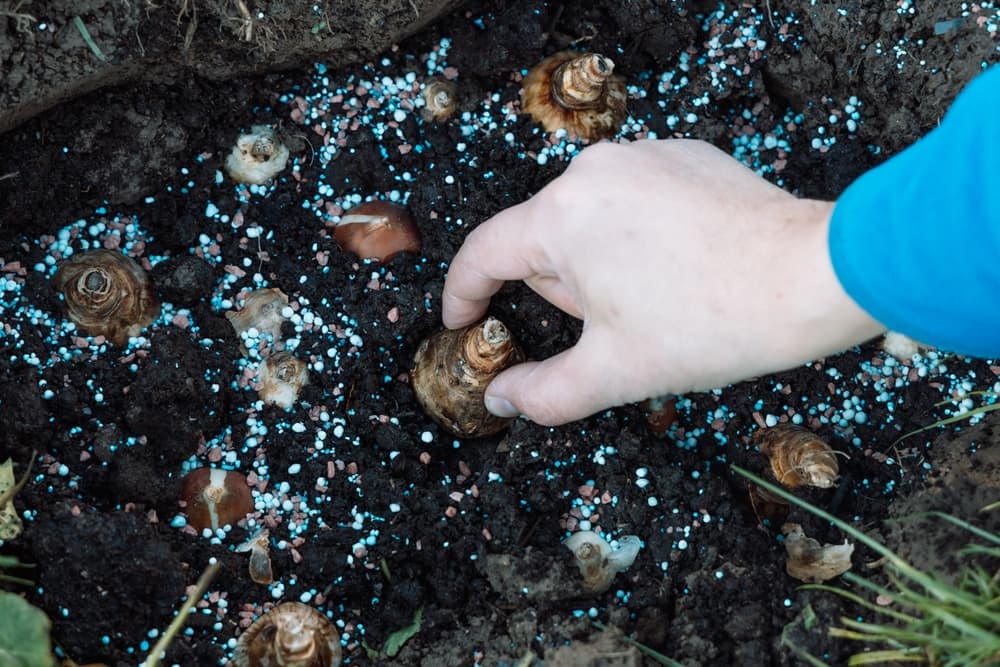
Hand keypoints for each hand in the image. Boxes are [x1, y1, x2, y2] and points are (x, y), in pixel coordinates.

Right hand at [442, 139, 883, 425]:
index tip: (462, 321)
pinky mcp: (684, 156)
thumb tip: (501, 400)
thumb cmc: (711, 322)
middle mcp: (594, 171)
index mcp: (562, 216)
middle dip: (562, 292)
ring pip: (590, 221)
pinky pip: (634, 200)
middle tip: (610, 331)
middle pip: (544, 241)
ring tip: (655, 304)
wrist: (813, 278)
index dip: (464, 294)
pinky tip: (680, 271)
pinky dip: (639, 238)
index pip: (484, 253)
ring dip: (600, 266)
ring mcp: (643, 155)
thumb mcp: (615, 372)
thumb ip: (542, 393)